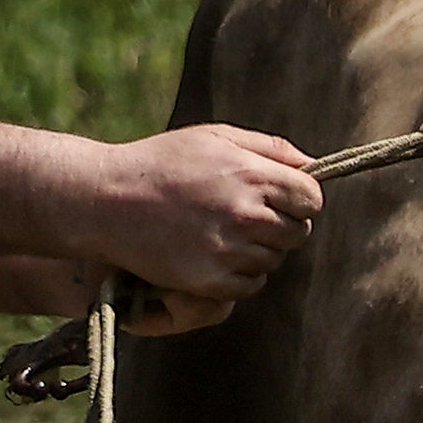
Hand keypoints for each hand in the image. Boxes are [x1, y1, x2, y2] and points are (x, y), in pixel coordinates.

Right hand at [70, 122, 322, 321]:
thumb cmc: (163, 162)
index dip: (301, 199)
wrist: (109, 200)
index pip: (312, 199)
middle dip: (281, 225)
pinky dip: (240, 273)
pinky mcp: (211, 280)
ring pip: (273, 260)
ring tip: (222, 231)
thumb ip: (271, 149)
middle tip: (247, 216)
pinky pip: (250, 284)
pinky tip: (215, 253)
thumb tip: (313, 166)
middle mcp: (247, 215)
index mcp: (253, 175)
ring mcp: (229, 250)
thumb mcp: (216, 137)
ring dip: (258, 249)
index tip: (282, 200)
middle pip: (298, 233)